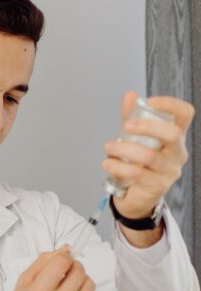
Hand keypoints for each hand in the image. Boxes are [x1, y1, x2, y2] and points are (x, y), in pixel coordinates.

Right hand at [0, 247, 94, 290]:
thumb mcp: (23, 281)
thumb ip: (43, 261)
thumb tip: (65, 249)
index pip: (62, 262)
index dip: (63, 256)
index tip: (61, 258)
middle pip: (79, 272)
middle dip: (72, 266)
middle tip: (64, 270)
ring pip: (89, 284)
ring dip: (80, 279)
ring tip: (68, 284)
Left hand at [103, 91, 194, 218]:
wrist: (135, 195)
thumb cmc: (138, 163)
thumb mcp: (134, 138)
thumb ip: (131, 116)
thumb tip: (130, 95)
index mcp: (175, 136)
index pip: (185, 114)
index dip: (171, 105)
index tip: (149, 101)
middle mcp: (177, 152)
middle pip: (172, 134)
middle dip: (147, 127)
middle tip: (125, 126)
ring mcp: (170, 170)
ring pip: (150, 156)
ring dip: (124, 149)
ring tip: (108, 148)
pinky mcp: (158, 186)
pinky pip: (138, 173)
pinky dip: (119, 167)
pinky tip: (107, 163)